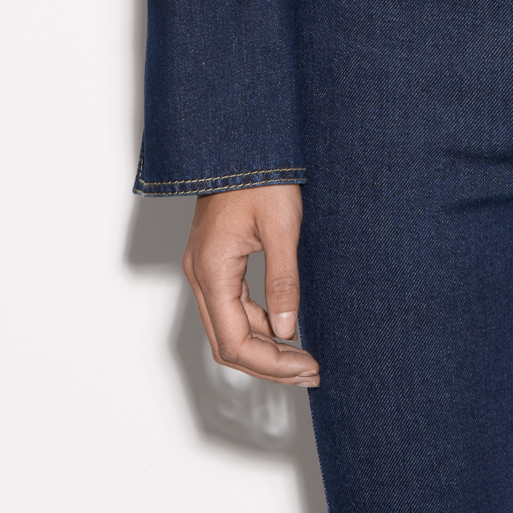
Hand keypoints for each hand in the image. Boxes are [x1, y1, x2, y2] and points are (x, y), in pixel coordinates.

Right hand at [183, 184, 319, 386]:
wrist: (244, 141)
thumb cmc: (262, 175)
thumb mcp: (282, 227)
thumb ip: (283, 281)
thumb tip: (289, 330)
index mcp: (211, 270)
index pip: (234, 341)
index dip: (271, 363)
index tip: (307, 367)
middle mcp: (201, 274)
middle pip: (228, 342)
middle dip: (269, 364)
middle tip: (310, 371)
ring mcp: (205, 268)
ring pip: (230, 327)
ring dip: (265, 346)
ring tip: (305, 355)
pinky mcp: (217, 260)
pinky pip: (233, 306)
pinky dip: (259, 323)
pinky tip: (288, 325)